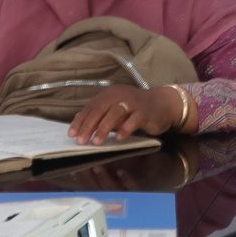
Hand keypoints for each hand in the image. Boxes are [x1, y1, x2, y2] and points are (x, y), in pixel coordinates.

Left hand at [70, 85, 187, 145]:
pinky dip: (126, 129)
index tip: (72, 134)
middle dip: (88, 126)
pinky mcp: (145, 112)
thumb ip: (102, 117)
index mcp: (109, 94)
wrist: (163, 104)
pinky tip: (119, 138)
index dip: (80, 121)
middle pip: (100, 109)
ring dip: (104, 128)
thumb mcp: (116, 111)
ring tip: (96, 141)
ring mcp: (133, 103)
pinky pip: (134, 120)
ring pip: (115, 113)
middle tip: (81, 141)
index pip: (91, 107)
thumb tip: (82, 127)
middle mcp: (119, 96)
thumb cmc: (136, 109)